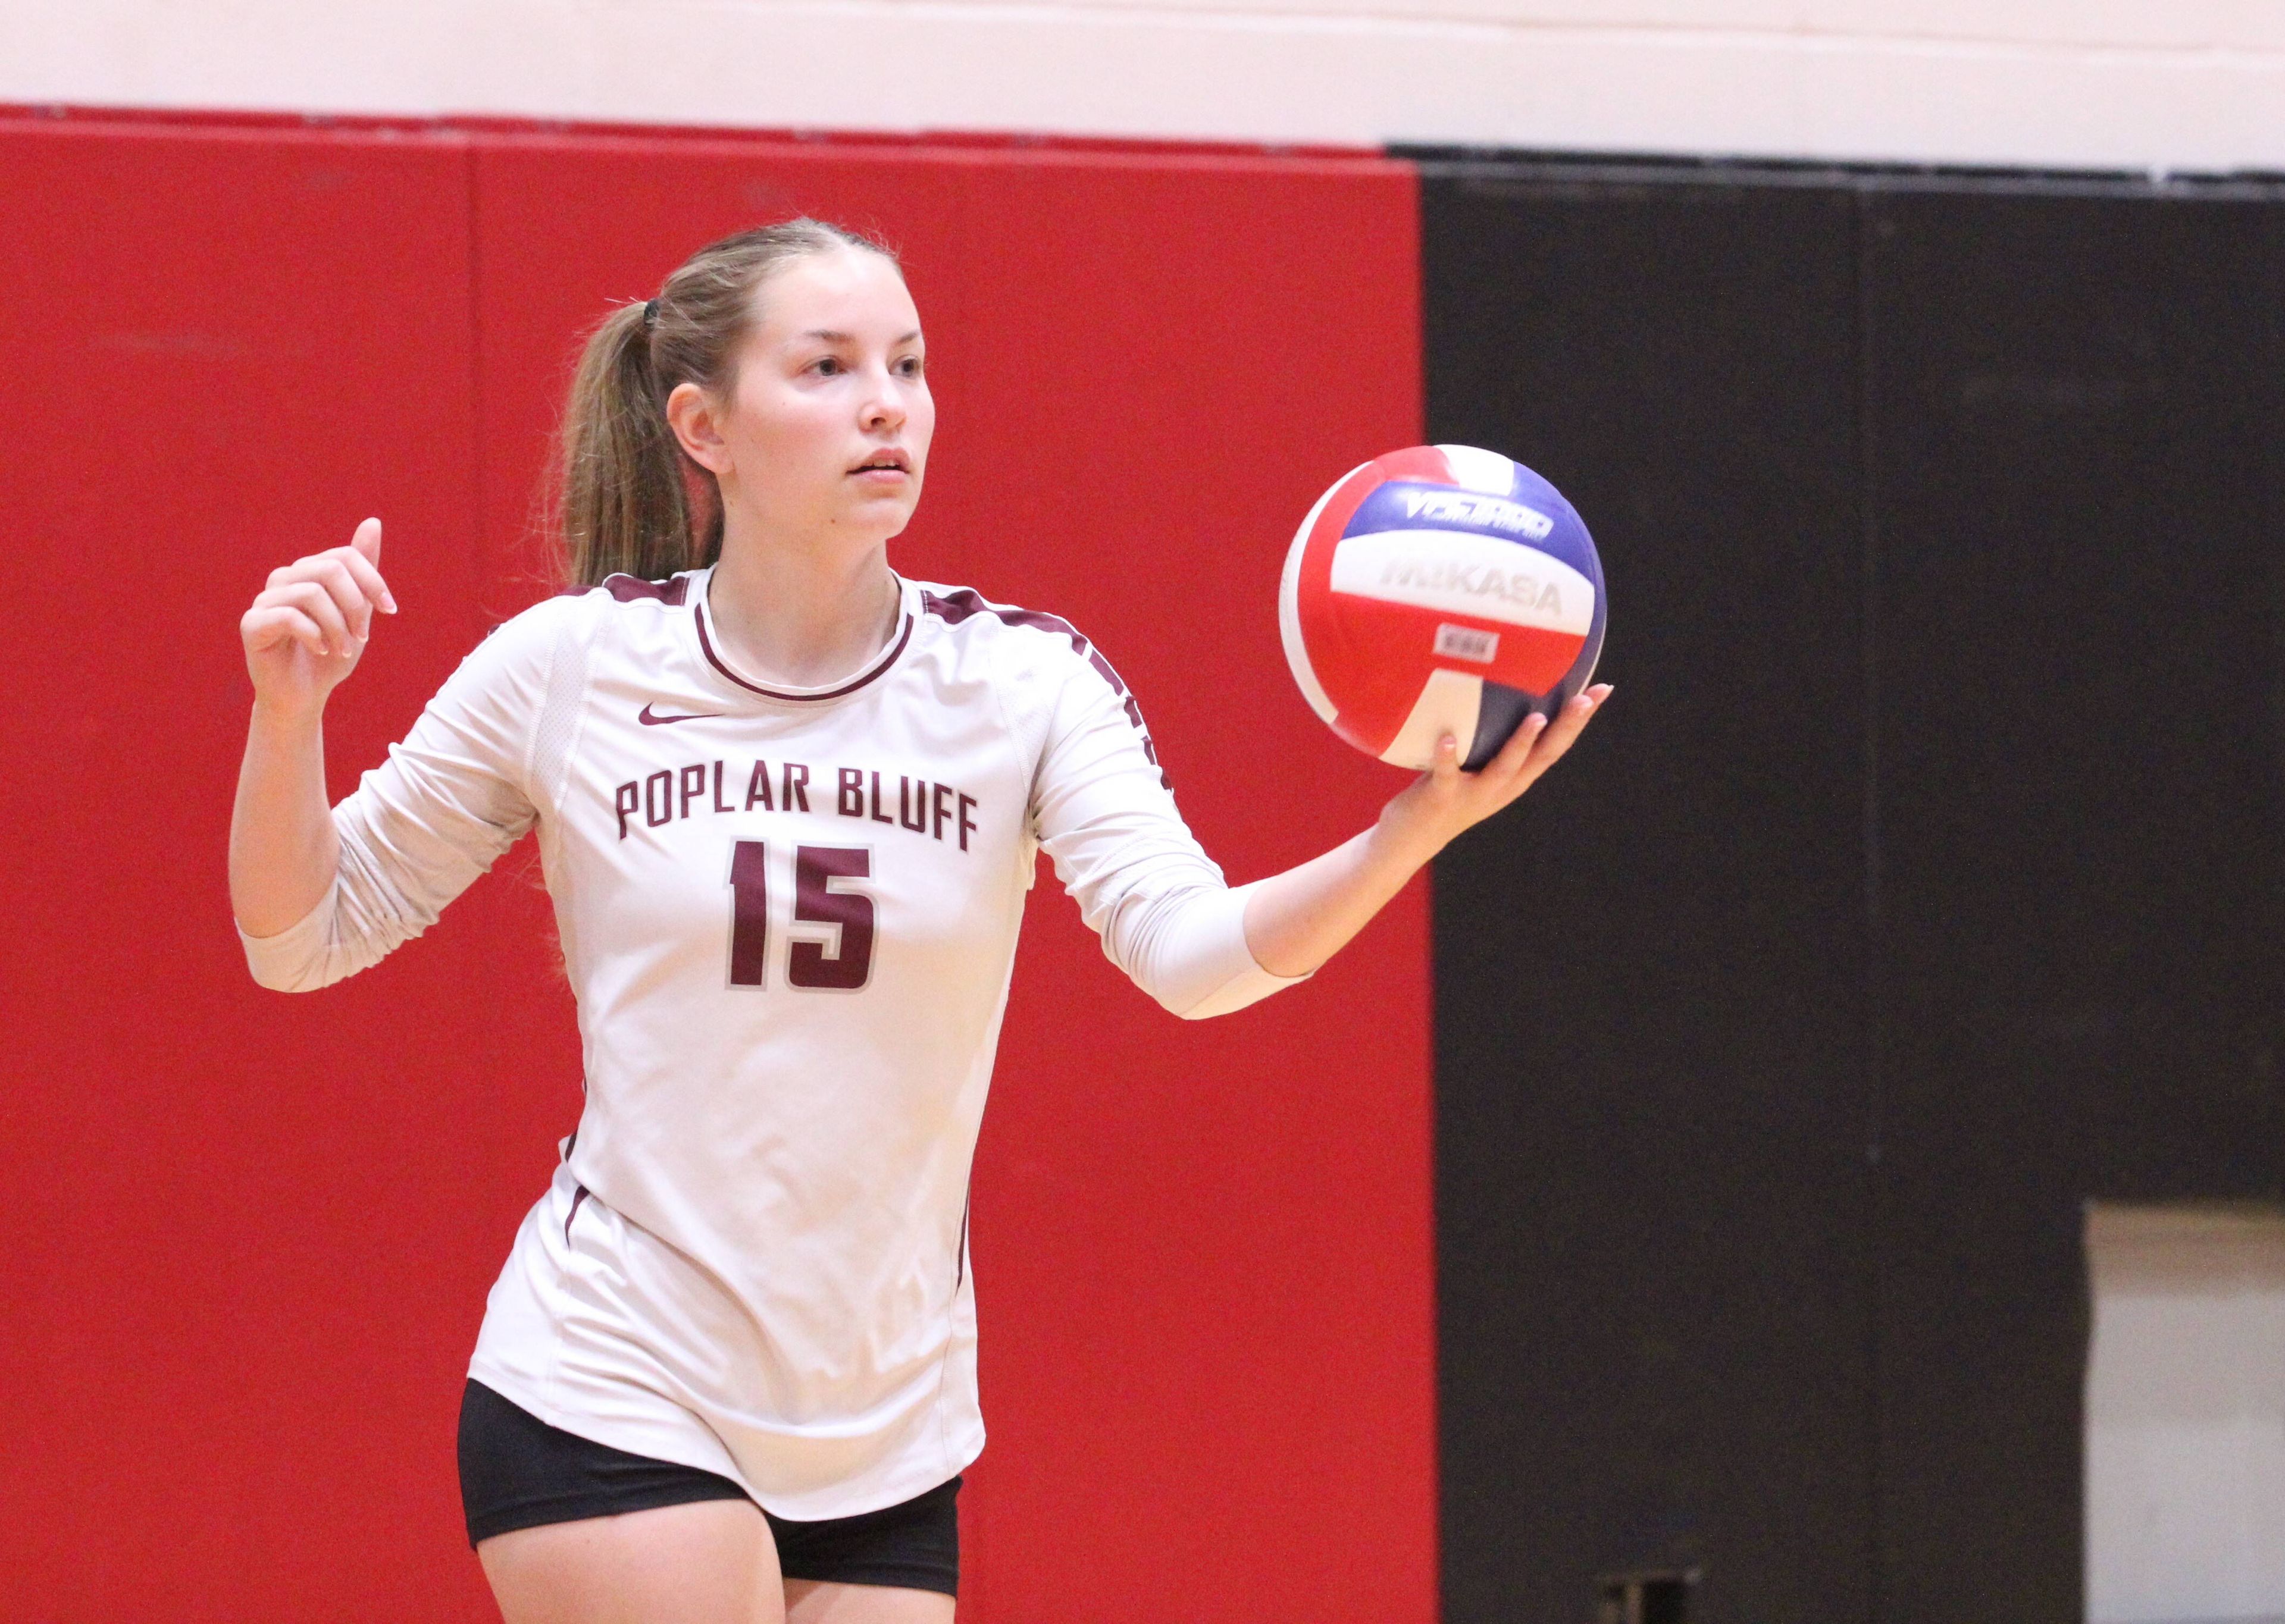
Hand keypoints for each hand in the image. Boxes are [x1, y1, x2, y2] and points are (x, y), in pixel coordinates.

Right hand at [240, 518, 396, 722]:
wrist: (303, 695)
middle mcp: (284, 579)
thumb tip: (373, 522)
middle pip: (329, 569)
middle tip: (362, 636)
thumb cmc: (331, 654)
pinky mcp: (252, 623)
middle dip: (355, 605)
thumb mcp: (357, 612)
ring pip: (312, 593)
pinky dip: (315, 635)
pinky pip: (289, 616)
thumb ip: (363, 571)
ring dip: (337, 626)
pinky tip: (321, 650)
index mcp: (309, 572)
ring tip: (343, 648)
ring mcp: (265, 600)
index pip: (344, 556)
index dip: (372, 581)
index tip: (390, 610)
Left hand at [1378, 683, 1612, 862]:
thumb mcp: (1480, 765)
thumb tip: (1505, 689)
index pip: (1557, 745)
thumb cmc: (1448, 789)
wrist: (1412, 838)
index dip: (1581, 719)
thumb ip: (1494, 737)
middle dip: (1567, 726)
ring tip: (1535, 718)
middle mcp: (1503, 786)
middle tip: (1586, 698)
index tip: (1602, 689)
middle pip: (1542, 755)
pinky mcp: (1442, 796)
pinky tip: (1447, 739)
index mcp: (1517, 777)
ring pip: (1504, 767)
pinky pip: (1447, 775)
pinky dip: (1448, 756)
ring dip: (1521, 743)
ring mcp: (1474, 793)